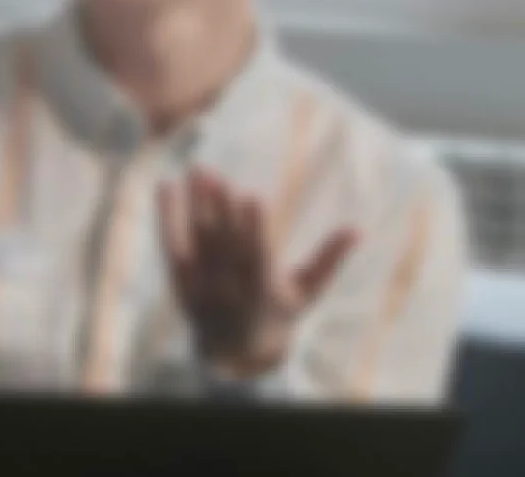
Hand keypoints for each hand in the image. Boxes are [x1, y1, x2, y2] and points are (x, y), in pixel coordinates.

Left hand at [157, 167, 358, 378]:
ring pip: (195, 240)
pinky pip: (171, 244)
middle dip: (219, 209)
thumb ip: (328, 260)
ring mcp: (199, 286)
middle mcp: (227, 290)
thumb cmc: (280, 315)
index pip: (255, 257)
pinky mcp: (179, 281)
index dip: (253, 227)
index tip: (251, 196)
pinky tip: (166, 185)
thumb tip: (358, 229)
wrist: (236, 353)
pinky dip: (167, 216)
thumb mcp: (307, 293)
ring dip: (194, 205)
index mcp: (261, 293)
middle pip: (221, 244)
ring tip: (197, 170)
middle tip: (216, 175)